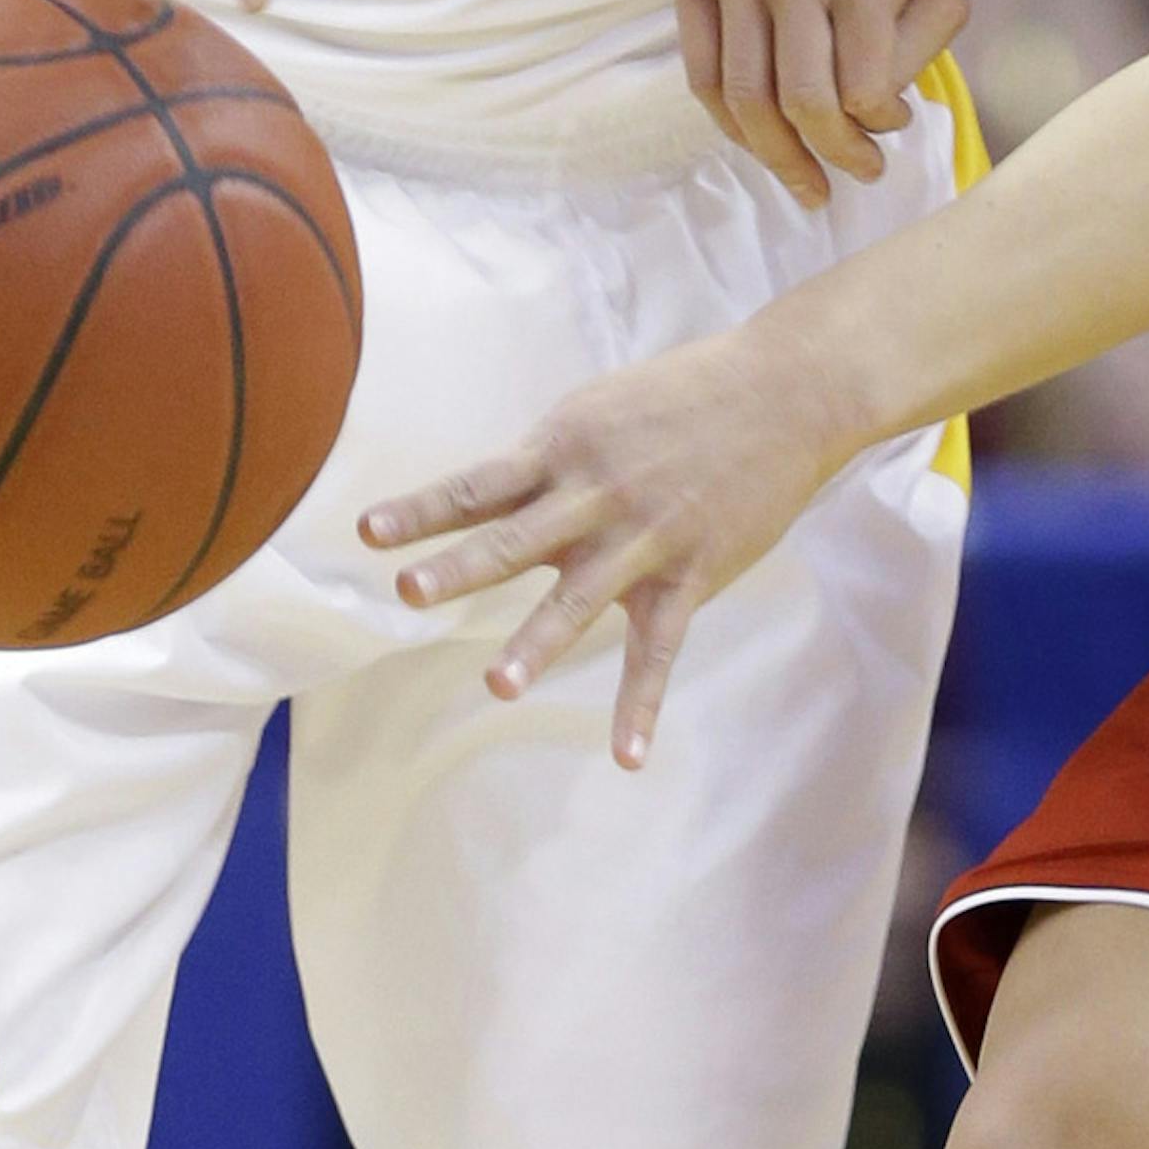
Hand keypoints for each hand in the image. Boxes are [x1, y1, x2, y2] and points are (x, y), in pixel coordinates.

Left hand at [360, 329, 838, 768]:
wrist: (783, 392)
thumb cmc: (685, 394)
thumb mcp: (603, 409)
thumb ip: (552, 458)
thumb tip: (498, 493)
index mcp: (565, 448)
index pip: (478, 485)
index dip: (421, 509)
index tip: (365, 531)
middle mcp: (596, 494)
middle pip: (513, 537)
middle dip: (458, 568)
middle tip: (407, 593)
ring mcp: (644, 538)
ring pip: (580, 598)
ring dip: (537, 642)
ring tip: (496, 686)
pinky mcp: (692, 573)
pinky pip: (660, 649)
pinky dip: (641, 705)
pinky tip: (626, 757)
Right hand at [677, 0, 966, 210]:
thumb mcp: (941, 2)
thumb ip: (916, 61)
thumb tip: (867, 118)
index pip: (861, 89)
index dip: (879, 128)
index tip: (892, 127)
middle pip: (799, 100)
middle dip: (829, 155)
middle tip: (855, 173)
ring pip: (743, 98)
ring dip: (777, 156)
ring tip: (808, 180)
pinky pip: (702, 78)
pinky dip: (732, 126)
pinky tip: (765, 142)